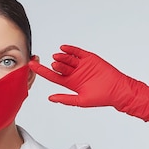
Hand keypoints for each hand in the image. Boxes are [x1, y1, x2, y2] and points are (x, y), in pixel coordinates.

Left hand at [29, 45, 148, 120]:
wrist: (117, 90)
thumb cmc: (101, 97)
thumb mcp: (80, 100)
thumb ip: (65, 99)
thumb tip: (50, 98)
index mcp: (70, 83)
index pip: (52, 76)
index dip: (41, 71)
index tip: (31, 65)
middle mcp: (74, 73)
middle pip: (60, 66)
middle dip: (56, 64)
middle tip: (54, 63)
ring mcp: (81, 65)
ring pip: (67, 59)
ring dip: (61, 57)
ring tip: (57, 56)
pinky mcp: (89, 58)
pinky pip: (77, 52)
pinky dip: (70, 49)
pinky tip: (64, 48)